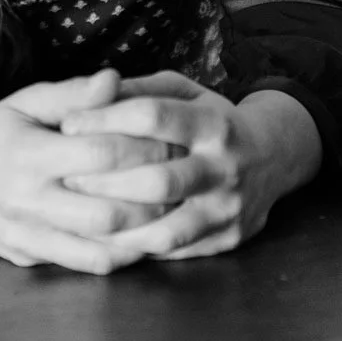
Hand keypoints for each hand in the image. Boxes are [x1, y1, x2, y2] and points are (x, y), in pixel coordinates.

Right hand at [0, 68, 182, 274]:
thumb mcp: (28, 100)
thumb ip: (73, 93)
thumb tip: (116, 79)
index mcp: (27, 153)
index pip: (101, 156)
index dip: (143, 150)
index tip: (172, 141)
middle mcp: (24, 199)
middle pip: (106, 211)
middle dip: (152, 199)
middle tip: (181, 182)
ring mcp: (24, 235)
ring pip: (99, 248)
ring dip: (143, 235)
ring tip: (171, 214)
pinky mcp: (27, 257)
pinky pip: (82, 265)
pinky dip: (120, 255)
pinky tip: (142, 237)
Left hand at [57, 71, 323, 258]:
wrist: (274, 156)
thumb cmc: (212, 118)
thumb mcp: (185, 90)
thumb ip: (141, 89)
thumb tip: (92, 90)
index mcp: (213, 123)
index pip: (153, 118)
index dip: (105, 119)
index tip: (67, 125)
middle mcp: (225, 167)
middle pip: (158, 181)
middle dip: (106, 182)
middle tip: (66, 179)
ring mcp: (229, 208)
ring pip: (168, 228)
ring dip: (119, 227)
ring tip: (81, 217)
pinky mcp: (229, 239)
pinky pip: (176, 251)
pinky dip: (138, 247)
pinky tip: (107, 238)